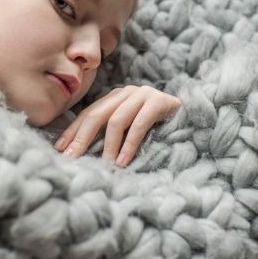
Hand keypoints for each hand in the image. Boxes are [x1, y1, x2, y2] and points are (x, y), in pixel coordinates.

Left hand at [54, 85, 181, 166]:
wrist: (196, 116)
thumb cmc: (159, 128)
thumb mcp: (131, 128)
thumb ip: (112, 133)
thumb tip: (83, 152)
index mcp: (116, 97)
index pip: (88, 113)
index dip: (73, 130)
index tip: (60, 149)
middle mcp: (127, 92)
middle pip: (97, 114)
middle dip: (82, 138)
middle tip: (72, 158)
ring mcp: (144, 94)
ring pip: (117, 119)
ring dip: (108, 146)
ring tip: (104, 166)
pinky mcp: (160, 102)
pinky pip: (140, 124)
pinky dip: (129, 145)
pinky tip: (123, 162)